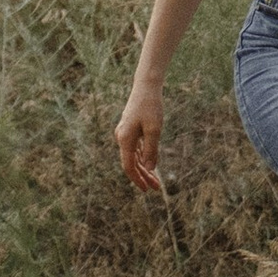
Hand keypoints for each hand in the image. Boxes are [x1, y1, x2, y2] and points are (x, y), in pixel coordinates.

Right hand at [115, 79, 163, 195]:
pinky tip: (151, 165)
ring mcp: (125, 133)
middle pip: (131, 163)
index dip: (138, 179)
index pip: (129, 166)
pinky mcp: (130, 129)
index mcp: (125, 139)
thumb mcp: (154, 129)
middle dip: (143, 176)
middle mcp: (122, 138)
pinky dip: (143, 158)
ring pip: (133, 157)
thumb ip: (151, 150)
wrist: (146, 86)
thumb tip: (149, 169)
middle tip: (156, 188)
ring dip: (144, 169)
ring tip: (156, 181)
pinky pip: (135, 148)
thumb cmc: (151, 106)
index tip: (147, 190)